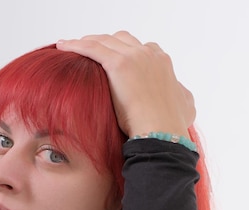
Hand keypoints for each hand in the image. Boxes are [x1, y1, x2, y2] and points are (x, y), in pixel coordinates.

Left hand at [56, 31, 194, 139]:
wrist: (162, 132)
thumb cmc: (172, 125)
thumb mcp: (185, 106)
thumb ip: (181, 95)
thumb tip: (182, 96)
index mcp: (162, 61)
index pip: (140, 48)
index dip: (124, 52)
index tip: (114, 61)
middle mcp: (149, 53)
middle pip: (120, 39)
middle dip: (104, 43)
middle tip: (89, 51)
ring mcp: (133, 56)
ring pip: (104, 41)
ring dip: (87, 41)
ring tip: (72, 46)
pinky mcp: (118, 65)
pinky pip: (92, 48)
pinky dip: (76, 44)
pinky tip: (63, 46)